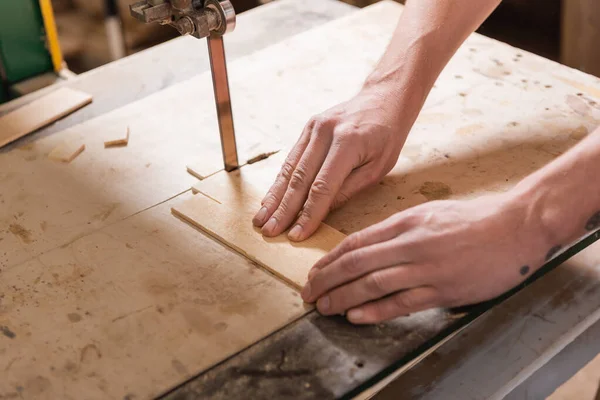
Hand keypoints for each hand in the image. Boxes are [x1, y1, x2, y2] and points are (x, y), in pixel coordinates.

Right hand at [253, 86, 414, 241]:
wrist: (384, 98)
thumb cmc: (387, 136)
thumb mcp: (378, 168)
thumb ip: (349, 189)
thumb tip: (320, 213)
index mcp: (348, 143)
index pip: (322, 187)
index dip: (308, 213)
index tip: (296, 235)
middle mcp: (326, 132)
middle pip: (300, 179)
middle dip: (283, 210)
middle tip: (269, 232)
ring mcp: (314, 127)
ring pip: (289, 169)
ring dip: (274, 198)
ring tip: (261, 219)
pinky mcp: (308, 128)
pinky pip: (291, 158)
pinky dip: (279, 181)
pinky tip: (269, 198)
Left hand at [301, 192, 553, 323]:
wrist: (516, 226)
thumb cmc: (474, 219)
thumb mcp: (430, 213)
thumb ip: (399, 229)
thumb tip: (369, 246)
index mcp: (406, 222)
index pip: (356, 242)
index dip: (330, 260)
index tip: (315, 273)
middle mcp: (410, 242)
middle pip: (356, 262)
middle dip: (327, 280)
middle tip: (308, 294)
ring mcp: (426, 267)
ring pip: (373, 283)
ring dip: (343, 297)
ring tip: (324, 307)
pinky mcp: (444, 289)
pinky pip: (402, 302)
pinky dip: (375, 311)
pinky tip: (356, 316)